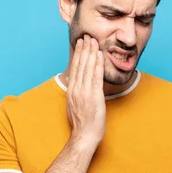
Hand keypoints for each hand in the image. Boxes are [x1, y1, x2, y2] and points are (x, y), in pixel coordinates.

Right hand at [66, 35, 105, 149]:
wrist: (84, 136)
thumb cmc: (81, 124)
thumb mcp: (74, 106)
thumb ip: (76, 94)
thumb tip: (78, 86)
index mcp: (71, 90)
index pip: (75, 68)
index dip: (78, 54)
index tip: (81, 43)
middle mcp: (76, 89)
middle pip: (80, 64)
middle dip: (84, 49)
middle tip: (87, 36)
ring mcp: (84, 92)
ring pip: (87, 68)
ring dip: (91, 52)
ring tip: (93, 40)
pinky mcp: (94, 96)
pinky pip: (96, 77)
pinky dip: (97, 64)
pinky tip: (99, 55)